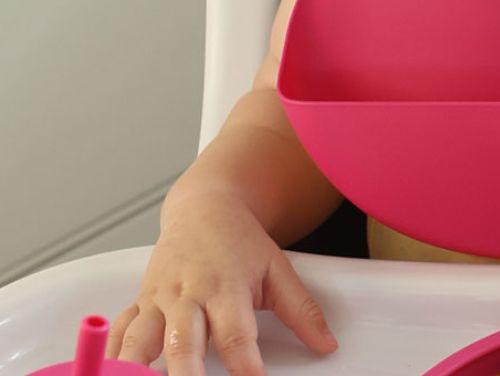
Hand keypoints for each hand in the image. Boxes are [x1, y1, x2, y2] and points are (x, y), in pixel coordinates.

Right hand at [105, 191, 337, 375]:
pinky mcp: (139, 303)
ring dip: (133, 369)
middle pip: (182, 344)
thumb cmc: (241, 242)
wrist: (206, 207)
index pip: (235, 335)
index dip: (243, 365)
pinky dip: (110, 357)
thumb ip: (301, 310)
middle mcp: (189, 295)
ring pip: (139, 341)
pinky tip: (106, 373)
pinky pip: (118, 333)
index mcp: (226, 287)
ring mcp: (159, 300)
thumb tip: (327, 345)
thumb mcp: (277, 269)